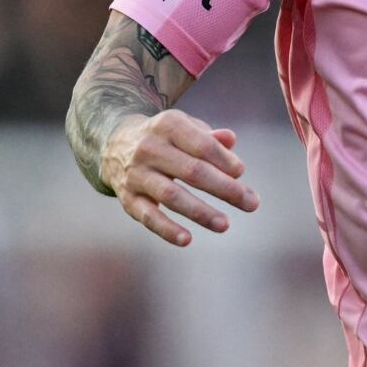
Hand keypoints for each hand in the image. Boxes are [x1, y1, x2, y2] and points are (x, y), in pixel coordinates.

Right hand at [101, 110, 258, 246]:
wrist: (114, 144)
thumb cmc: (167, 138)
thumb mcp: (186, 128)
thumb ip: (210, 137)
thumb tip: (230, 140)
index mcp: (168, 126)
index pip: (201, 145)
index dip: (223, 160)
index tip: (240, 172)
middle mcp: (149, 149)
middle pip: (192, 171)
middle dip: (225, 189)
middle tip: (252, 203)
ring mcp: (137, 174)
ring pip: (171, 196)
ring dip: (200, 212)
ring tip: (225, 225)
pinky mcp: (127, 198)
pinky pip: (148, 216)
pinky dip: (166, 229)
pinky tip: (187, 240)